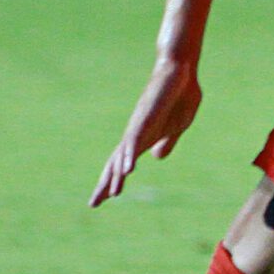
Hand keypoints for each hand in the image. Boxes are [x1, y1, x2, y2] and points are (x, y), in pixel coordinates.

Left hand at [91, 56, 201, 207]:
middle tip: (94, 204)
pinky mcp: (146, 117)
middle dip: (106, 183)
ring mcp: (139, 125)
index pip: (123, 163)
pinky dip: (130, 156)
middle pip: (116, 162)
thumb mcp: (178, 126)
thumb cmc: (179, 94)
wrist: (179, 69)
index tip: (104, 199)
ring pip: (123, 154)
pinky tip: (128, 170)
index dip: (113, 180)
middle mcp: (136, 133)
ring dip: (117, 175)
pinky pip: (136, 140)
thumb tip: (157, 157)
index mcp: (144, 137)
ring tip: (112, 194)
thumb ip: (166, 142)